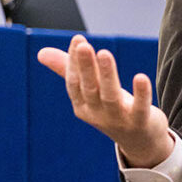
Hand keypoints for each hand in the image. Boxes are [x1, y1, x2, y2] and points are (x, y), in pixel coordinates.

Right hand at [37, 34, 173, 167]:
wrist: (140, 142)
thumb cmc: (113, 110)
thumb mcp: (92, 92)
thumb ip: (69, 71)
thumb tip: (41, 53)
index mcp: (83, 106)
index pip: (75, 83)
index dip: (74, 62)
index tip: (78, 39)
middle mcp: (97, 114)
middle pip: (89, 88)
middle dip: (85, 67)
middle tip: (84, 46)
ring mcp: (118, 119)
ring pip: (111, 96)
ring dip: (107, 74)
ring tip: (104, 53)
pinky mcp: (140, 122)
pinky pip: (139, 107)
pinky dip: (141, 93)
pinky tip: (141, 77)